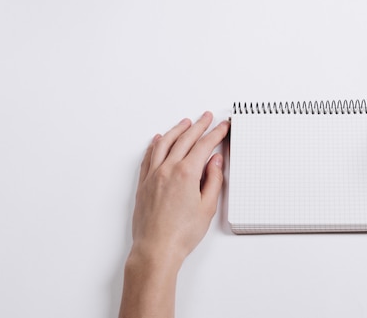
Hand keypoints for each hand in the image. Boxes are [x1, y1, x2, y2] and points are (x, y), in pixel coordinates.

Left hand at [130, 111, 229, 268]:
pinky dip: (155, 144)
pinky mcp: (144, 183)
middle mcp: (168, 169)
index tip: (222, 126)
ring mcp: (153, 175)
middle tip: (207, 117)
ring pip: (164, 143)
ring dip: (177, 130)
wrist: (156, 249)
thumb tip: (215, 162)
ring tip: (186, 122)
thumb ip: (213, 180)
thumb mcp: (207, 207)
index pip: (204, 145)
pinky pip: (149, 156)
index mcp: (186, 173)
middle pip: (185, 139)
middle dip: (199, 126)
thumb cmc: (181, 233)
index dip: (216, 133)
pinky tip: (158, 139)